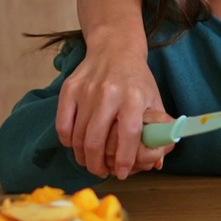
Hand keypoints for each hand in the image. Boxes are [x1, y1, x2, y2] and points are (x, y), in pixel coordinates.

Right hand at [56, 42, 163, 179]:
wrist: (115, 48)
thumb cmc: (136, 79)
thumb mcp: (154, 100)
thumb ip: (157, 131)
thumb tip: (157, 163)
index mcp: (133, 97)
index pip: (128, 135)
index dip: (124, 158)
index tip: (123, 172)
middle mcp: (108, 93)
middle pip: (96, 140)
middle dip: (97, 165)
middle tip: (101, 172)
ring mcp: (85, 91)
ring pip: (78, 137)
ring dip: (83, 156)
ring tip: (90, 162)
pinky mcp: (69, 90)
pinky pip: (62, 126)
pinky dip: (69, 141)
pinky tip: (77, 145)